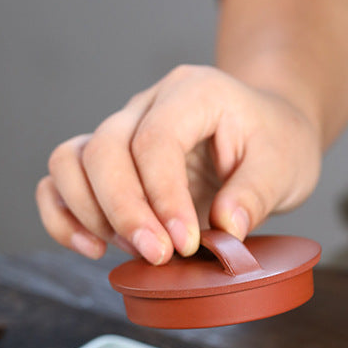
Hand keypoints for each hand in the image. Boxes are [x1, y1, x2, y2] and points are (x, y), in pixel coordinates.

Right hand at [36, 65, 321, 263]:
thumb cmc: (276, 142)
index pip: (156, 140)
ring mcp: (122, 130)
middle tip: (158, 255)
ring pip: (70, 161)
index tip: (185, 242)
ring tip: (132, 250)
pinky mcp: (109, 161)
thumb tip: (225, 228)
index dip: (163, 196)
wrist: (268, 133)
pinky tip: (93, 248)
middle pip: (105, 150)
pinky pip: (62, 180)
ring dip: (90, 214)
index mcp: (193, 92)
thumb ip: (256, 194)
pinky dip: (64, 215)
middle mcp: (147, 104)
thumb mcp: (285, 165)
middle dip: (125, 211)